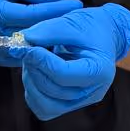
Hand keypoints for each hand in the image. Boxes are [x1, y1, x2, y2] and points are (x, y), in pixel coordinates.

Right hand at [0, 0, 82, 66]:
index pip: (32, 14)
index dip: (56, 9)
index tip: (76, 4)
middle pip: (32, 34)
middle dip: (56, 25)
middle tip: (77, 19)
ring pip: (27, 48)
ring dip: (48, 40)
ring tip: (68, 30)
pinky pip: (19, 55)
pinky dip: (35, 48)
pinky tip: (50, 40)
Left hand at [19, 4, 129, 121]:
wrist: (105, 36)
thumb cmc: (92, 28)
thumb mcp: (74, 22)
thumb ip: (49, 31)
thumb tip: (24, 40)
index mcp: (99, 70)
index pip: (63, 74)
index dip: (40, 61)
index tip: (27, 47)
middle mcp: (92, 92)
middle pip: (53, 90)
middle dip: (34, 70)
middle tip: (26, 50)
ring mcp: (81, 102)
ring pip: (46, 106)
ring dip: (31, 83)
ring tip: (30, 62)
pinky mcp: (69, 105)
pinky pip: (44, 109)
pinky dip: (33, 92)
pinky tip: (35, 72)